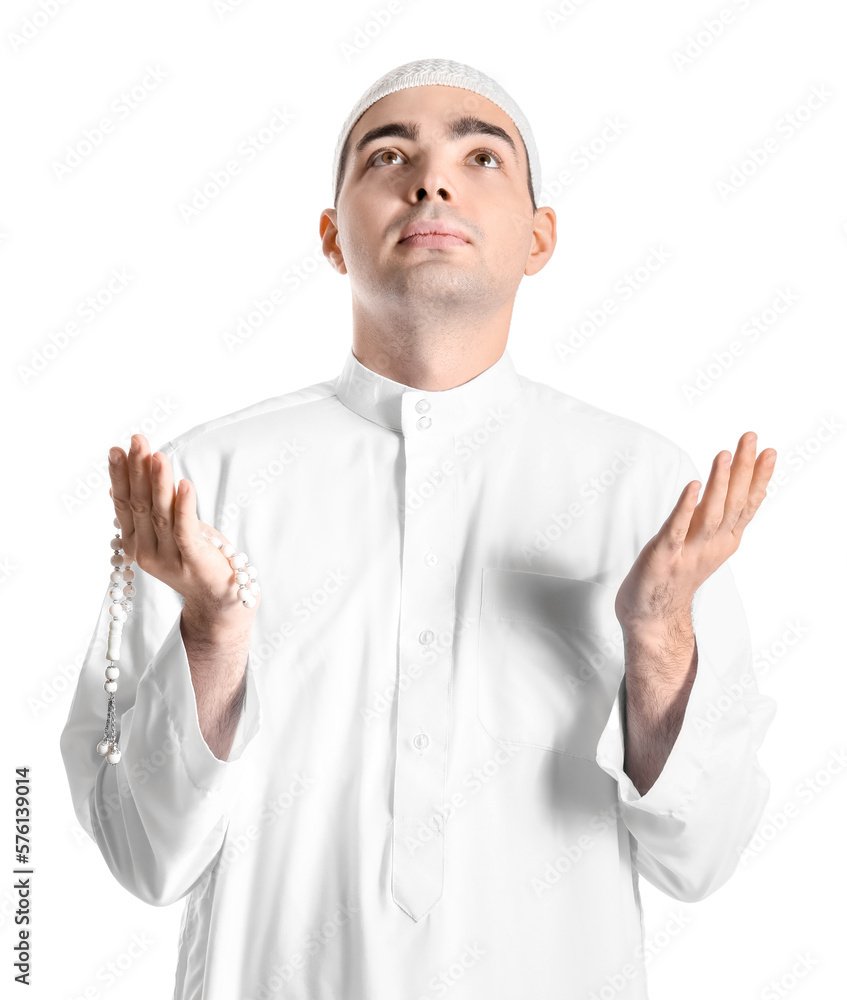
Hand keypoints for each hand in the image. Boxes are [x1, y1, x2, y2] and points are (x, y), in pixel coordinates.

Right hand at [108, 433, 259, 627]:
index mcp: (136, 543)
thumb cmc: (195, 558)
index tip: (117, 449)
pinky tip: (185, 485)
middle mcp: (146, 551)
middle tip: (137, 441)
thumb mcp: (165, 533)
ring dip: (159, 482)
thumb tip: (115, 489)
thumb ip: (143, 513)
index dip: (120, 476)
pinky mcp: (193, 560)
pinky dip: (184, 506)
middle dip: (138, 470)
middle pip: (140, 505)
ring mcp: (168, 557)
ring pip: (160, 514)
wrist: (219, 597)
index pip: (124, 504)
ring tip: (158, 456)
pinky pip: (186, 530)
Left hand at [615, 431, 776, 630]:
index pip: (747, 505)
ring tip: (725, 455)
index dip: (758, 478)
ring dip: (719, 484)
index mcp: (724, 541)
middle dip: (743, 469)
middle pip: (733, 503)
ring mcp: (689, 551)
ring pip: (710, 514)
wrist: (651, 615)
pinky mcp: (664, 555)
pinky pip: (677, 528)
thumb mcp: (704, 543)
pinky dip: (686, 507)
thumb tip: (725, 485)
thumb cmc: (675, 574)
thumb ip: (715, 517)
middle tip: (751, 438)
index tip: (769, 450)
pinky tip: (693, 486)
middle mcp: (712, 545)